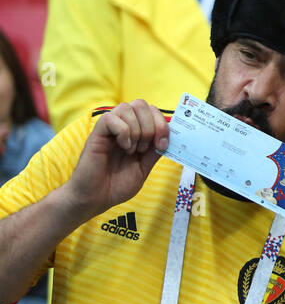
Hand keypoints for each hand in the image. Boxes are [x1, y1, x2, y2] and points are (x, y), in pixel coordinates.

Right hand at [64, 100, 168, 220]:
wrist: (95, 199)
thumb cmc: (116, 185)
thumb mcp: (143, 168)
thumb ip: (154, 151)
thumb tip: (169, 136)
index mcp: (134, 133)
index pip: (151, 110)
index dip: (162, 124)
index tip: (162, 145)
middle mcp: (121, 127)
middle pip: (140, 104)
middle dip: (152, 125)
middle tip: (146, 147)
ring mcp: (108, 130)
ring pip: (127, 107)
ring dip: (137, 129)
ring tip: (132, 149)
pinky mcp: (96, 134)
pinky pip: (111, 118)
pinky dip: (123, 132)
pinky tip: (123, 147)